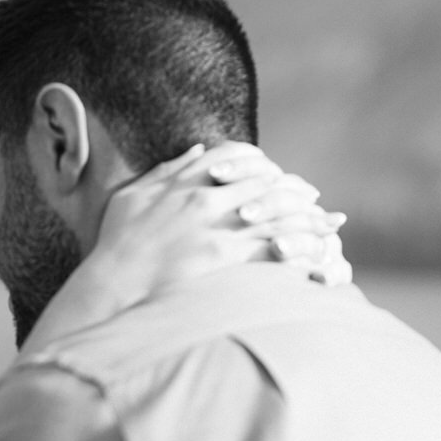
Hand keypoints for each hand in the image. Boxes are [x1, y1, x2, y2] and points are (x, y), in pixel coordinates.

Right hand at [27, 143, 349, 347]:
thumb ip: (166, 171)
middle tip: (315, 201)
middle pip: (269, 184)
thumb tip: (199, 151)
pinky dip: (304, 252)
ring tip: (330, 229)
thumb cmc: (114, 249)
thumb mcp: (131, 199)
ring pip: (281, 215)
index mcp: (187, 181)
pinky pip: (278, 249)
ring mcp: (220, 229)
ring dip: (310, 221)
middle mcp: (209, 199)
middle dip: (297, 192)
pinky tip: (319, 259)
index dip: (264, 164)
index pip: (239, 156)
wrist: (110, 288)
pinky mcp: (228, 260)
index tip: (278, 175)